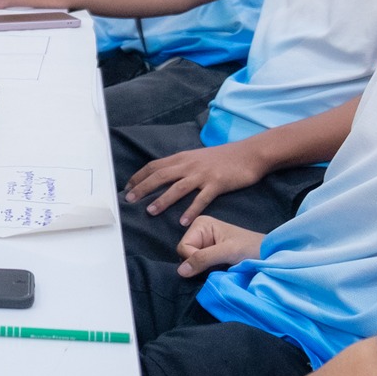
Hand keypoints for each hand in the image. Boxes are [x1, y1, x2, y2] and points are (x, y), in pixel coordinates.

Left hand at [124, 139, 273, 223]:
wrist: (249, 154)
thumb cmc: (223, 158)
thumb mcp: (197, 157)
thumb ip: (181, 165)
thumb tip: (164, 176)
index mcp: (182, 157)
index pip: (154, 166)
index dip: (139, 177)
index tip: (127, 188)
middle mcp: (189, 164)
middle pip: (160, 176)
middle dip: (143, 188)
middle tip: (129, 200)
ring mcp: (203, 174)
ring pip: (178, 188)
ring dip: (163, 200)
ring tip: (150, 211)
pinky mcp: (217, 183)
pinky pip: (201, 199)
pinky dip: (191, 210)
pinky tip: (183, 222)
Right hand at [174, 215, 263, 277]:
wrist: (271, 254)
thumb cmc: (252, 248)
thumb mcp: (228, 252)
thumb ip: (203, 259)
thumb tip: (180, 271)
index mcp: (200, 225)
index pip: (183, 247)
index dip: (193, 260)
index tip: (212, 264)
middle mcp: (199, 232)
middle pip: (185, 255)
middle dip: (199, 265)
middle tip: (218, 266)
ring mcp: (204, 244)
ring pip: (192, 263)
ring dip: (204, 269)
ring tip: (221, 268)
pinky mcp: (210, 255)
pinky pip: (200, 266)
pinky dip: (208, 271)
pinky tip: (220, 270)